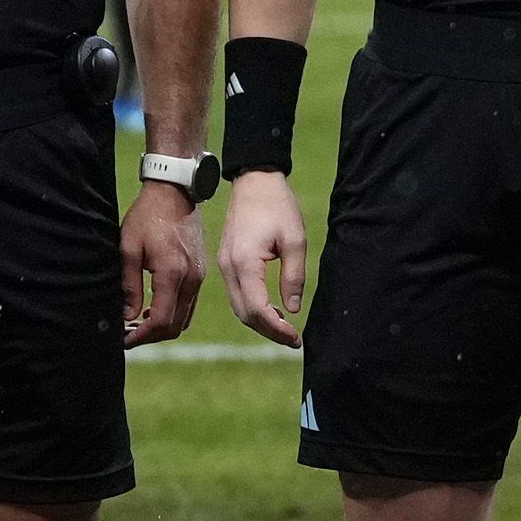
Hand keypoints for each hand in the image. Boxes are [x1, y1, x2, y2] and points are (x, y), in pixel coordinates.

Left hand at [119, 179, 207, 347]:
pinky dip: (173, 314)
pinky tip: (154, 309)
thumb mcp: (129, 249)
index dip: (142, 336)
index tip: (125, 340)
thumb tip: (128, 317)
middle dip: (152, 336)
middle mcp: (191, 278)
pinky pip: (189, 304)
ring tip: (139, 325)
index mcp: (172, 273)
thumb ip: (130, 286)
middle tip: (129, 335)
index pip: (161, 321)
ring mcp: (199, 276)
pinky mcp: (200, 272)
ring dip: (163, 326)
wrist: (174, 192)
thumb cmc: (148, 216)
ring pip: (185, 318)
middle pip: (175, 326)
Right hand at [218, 168, 308, 346]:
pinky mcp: (226, 262)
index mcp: (244, 263)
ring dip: (260, 322)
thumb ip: (293, 277)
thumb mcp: (295, 240)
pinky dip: (252, 308)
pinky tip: (272, 309)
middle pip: (244, 314)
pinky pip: (237, 294)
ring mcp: (224, 266)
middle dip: (268, 331)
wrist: (254, 181)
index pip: (257, 309)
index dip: (277, 329)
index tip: (296, 337)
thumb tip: (292, 309)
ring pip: (239, 307)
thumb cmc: (277, 205)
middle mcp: (228, 268)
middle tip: (293, 339)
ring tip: (285, 328)